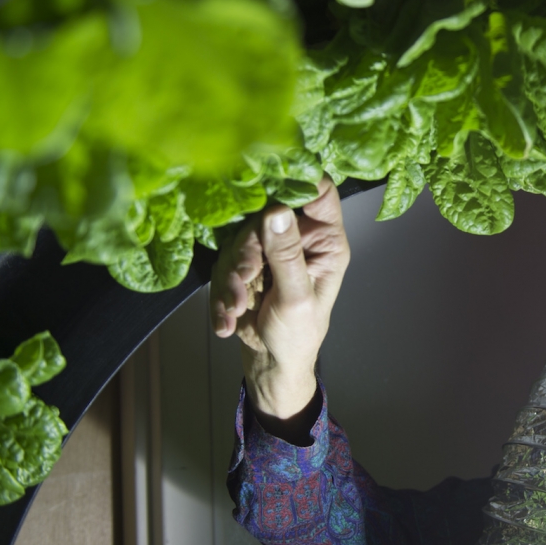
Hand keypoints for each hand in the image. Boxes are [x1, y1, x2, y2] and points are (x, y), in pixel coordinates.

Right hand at [210, 177, 348, 432]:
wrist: (272, 364)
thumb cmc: (298, 335)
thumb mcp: (295, 298)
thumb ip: (286, 255)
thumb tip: (277, 210)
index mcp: (325, 240)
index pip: (317, 191)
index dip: (294, 180)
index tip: (266, 193)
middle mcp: (298, 237)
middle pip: (264, 216)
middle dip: (248, 251)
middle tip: (244, 279)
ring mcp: (269, 249)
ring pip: (238, 240)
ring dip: (231, 278)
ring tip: (235, 309)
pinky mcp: (243, 264)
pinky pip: (223, 264)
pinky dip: (221, 293)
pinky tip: (227, 320)